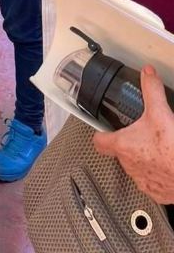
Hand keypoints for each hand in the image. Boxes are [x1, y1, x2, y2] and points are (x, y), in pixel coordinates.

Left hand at [93, 65, 173, 203]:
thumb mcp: (161, 113)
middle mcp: (128, 165)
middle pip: (120, 153)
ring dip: (143, 160)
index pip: (99, 142)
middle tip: (142, 136)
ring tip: (158, 150)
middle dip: (129, 145)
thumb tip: (147, 73)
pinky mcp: (157, 193)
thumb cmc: (173, 149)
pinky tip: (167, 167)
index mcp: (123, 146)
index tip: (105, 131)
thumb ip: (151, 91)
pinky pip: (153, 184)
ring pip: (136, 169)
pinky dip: (158, 175)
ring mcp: (142, 181)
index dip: (101, 135)